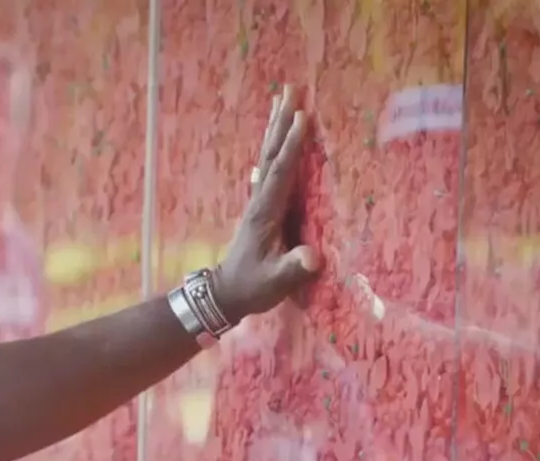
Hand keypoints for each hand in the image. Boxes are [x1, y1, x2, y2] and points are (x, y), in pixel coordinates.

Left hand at [211, 84, 321, 322]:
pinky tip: (279, 133)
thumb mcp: (274, 282)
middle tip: (291, 88)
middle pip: (271, 153)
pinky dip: (276, 144)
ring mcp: (259, 201)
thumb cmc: (252, 287)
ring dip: (277, 126)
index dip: (293, 146)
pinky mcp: (262, 205)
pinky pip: (270, 166)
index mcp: (265, 213)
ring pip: (268, 155)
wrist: (226, 293)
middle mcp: (260, 200)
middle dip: (282, 121)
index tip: (303, 118)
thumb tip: (313, 258)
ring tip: (283, 96)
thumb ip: (292, 269)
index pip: (281, 172)